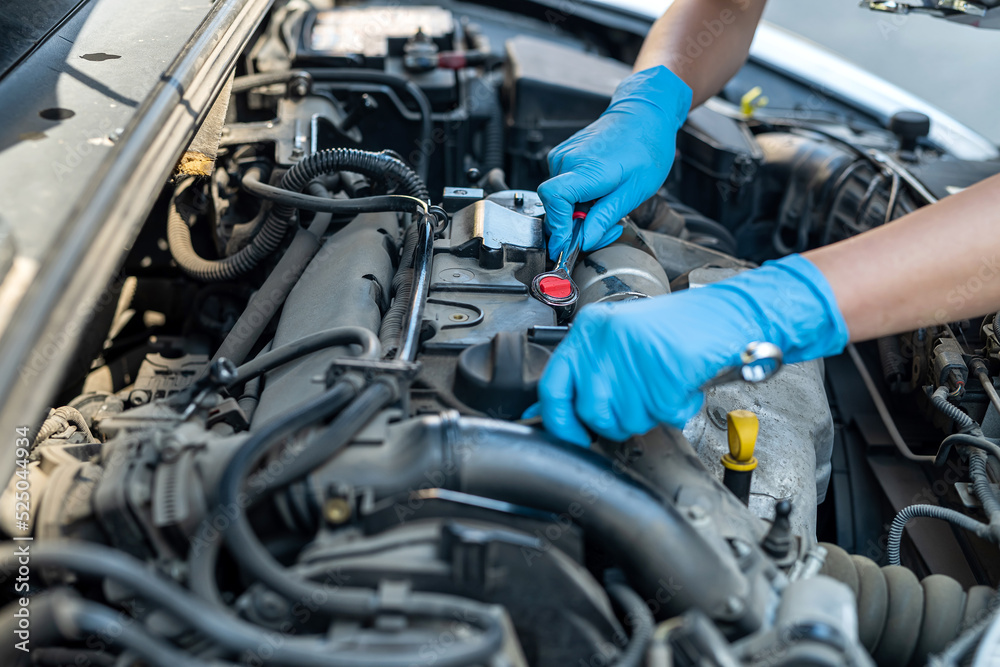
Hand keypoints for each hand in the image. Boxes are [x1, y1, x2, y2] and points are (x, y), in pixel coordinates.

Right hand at [537, 66, 691, 260]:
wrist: (643, 114)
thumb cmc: (646, 148)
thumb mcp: (634, 191)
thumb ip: (605, 217)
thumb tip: (584, 241)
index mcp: (587, 168)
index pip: (554, 198)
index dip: (557, 226)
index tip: (565, 244)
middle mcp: (567, 160)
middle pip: (556, 206)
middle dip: (575, 227)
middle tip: (605, 230)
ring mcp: (562, 156)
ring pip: (559, 199)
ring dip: (579, 213)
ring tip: (606, 208)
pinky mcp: (562, 156)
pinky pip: (562, 187)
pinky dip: (578, 199)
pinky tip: (598, 195)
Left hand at [537, 255, 849, 444]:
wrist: (731, 313)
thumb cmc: (682, 330)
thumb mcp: (623, 342)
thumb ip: (593, 373)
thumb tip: (564, 414)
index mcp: (590, 329)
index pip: (553, 386)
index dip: (561, 421)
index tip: (573, 436)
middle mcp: (606, 340)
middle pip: (591, 412)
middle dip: (617, 421)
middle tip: (641, 404)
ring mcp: (634, 354)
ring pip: (626, 420)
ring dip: (651, 415)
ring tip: (666, 386)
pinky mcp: (664, 371)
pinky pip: (664, 415)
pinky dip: (680, 409)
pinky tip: (685, 385)